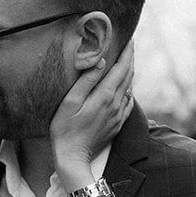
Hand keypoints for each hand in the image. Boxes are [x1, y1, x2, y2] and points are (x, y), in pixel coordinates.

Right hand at [50, 41, 134, 185]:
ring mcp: (118, 115)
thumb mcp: (70, 101)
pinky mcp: (117, 124)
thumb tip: (102, 61)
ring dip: (130, 73)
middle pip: (128, 76)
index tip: (130, 40)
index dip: (127, 53)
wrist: (73, 156)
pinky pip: (128, 102)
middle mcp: (116, 104)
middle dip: (130, 59)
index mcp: (105, 95)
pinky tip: (126, 87)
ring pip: (129, 88)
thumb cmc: (65, 128)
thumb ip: (87, 80)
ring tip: (127, 62)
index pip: (121, 68)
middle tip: (130, 46)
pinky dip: (129, 90)